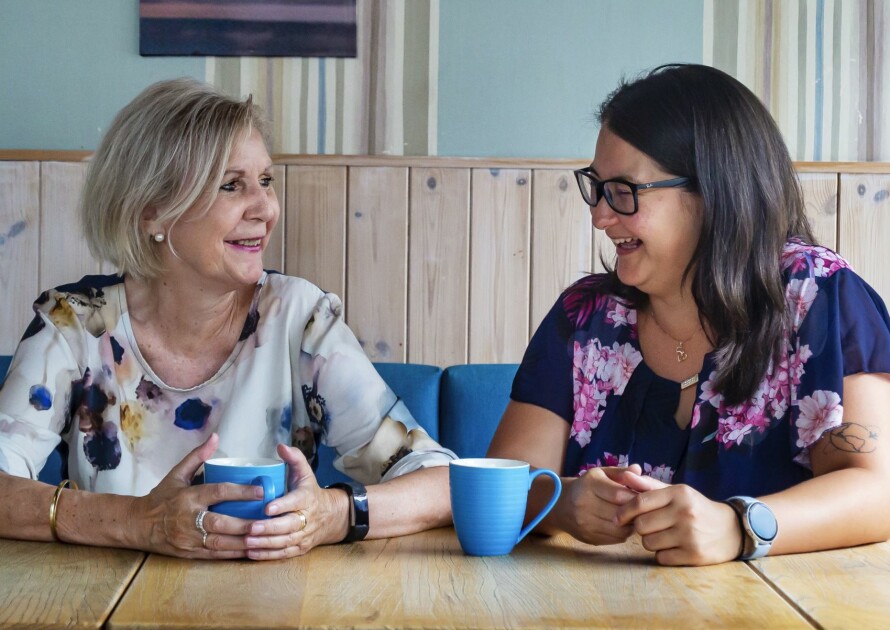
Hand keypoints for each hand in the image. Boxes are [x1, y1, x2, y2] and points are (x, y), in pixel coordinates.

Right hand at [133, 433, 261, 558]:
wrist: (137, 525)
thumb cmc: (161, 497)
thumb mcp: (176, 474)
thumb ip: (197, 456)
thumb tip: (215, 437)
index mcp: (188, 497)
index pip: (218, 492)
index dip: (241, 492)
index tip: (262, 491)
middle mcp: (189, 519)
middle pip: (220, 522)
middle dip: (245, 524)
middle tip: (267, 521)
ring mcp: (189, 539)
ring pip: (220, 542)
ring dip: (243, 542)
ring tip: (263, 537)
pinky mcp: (190, 553)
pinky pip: (215, 555)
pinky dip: (234, 554)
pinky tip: (251, 551)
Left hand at [242, 443, 348, 559]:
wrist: (331, 516)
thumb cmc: (309, 491)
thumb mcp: (305, 473)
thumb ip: (294, 458)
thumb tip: (280, 446)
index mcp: (307, 498)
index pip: (296, 501)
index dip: (283, 505)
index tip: (267, 507)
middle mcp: (307, 518)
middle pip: (289, 525)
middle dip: (269, 528)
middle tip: (250, 527)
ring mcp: (304, 535)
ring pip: (285, 541)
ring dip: (265, 543)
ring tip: (247, 541)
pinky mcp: (299, 548)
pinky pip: (283, 553)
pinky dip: (267, 555)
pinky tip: (250, 552)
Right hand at [558, 464, 641, 544]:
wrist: (561, 505)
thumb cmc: (587, 486)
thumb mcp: (601, 474)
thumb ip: (620, 472)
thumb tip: (638, 469)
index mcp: (589, 485)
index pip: (618, 494)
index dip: (635, 498)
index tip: (643, 498)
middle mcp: (584, 504)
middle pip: (620, 513)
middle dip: (635, 512)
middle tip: (643, 510)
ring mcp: (585, 524)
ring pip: (619, 529)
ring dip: (632, 524)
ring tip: (634, 517)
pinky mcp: (588, 538)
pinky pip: (615, 539)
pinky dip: (624, 533)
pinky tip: (624, 525)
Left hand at [614, 472, 742, 565]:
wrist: (730, 530)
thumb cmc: (695, 508)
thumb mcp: (676, 492)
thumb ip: (649, 485)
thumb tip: (624, 475)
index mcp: (679, 493)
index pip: (640, 502)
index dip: (624, 511)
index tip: (617, 517)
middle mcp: (685, 513)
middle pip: (641, 525)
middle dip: (640, 527)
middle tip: (650, 526)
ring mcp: (690, 535)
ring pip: (648, 543)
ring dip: (650, 542)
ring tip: (663, 536)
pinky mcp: (694, 554)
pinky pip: (661, 557)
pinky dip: (662, 554)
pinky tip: (673, 547)